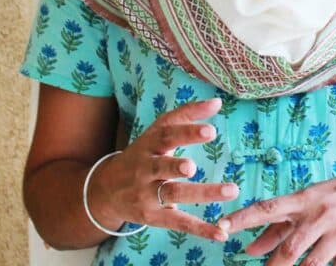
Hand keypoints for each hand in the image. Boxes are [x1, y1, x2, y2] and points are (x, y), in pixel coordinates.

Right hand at [89, 97, 237, 240]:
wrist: (105, 190)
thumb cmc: (142, 155)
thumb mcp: (157, 132)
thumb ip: (186, 115)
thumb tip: (217, 102)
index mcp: (149, 146)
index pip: (166, 136)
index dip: (187, 133)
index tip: (210, 131)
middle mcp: (146, 170)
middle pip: (162, 167)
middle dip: (176, 167)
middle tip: (192, 167)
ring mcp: (148, 195)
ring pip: (174, 195)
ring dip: (202, 193)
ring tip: (230, 190)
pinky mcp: (154, 217)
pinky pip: (179, 222)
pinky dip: (200, 229)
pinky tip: (221, 233)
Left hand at [218, 176, 335, 265]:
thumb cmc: (329, 200)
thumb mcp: (302, 205)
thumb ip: (274, 229)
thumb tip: (247, 250)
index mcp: (301, 201)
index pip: (266, 208)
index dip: (243, 218)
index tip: (221, 227)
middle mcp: (318, 215)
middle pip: (290, 248)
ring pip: (312, 264)